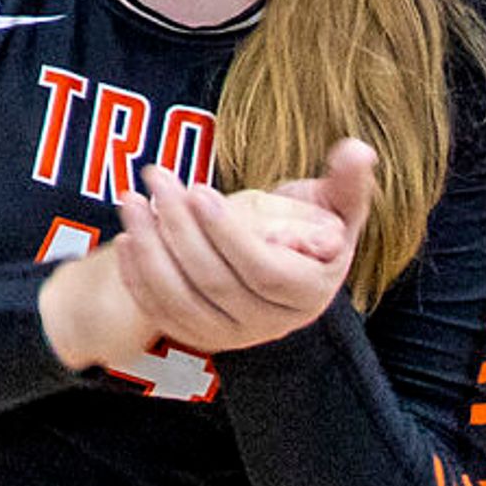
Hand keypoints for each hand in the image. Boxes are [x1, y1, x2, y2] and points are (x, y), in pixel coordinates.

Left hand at [109, 144, 369, 355]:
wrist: (277, 261)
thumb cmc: (309, 227)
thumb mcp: (334, 204)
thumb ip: (348, 182)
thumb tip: (359, 150)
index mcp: (308, 292)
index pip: (264, 271)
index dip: (229, 234)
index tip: (200, 190)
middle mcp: (271, 324)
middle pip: (216, 281)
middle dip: (179, 226)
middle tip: (157, 177)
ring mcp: (233, 334)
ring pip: (182, 299)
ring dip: (150, 249)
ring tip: (132, 199)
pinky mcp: (200, 335)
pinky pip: (163, 313)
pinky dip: (140, 279)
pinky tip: (126, 238)